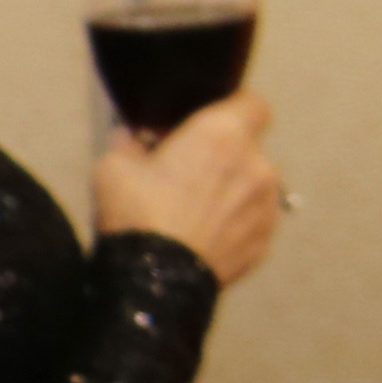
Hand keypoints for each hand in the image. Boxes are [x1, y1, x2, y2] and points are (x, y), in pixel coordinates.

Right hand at [93, 90, 282, 285]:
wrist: (156, 278)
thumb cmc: (136, 212)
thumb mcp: (114, 165)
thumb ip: (132, 142)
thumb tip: (137, 140)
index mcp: (224, 135)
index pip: (254, 104)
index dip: (234, 110)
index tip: (209, 124)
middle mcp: (258, 164)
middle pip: (250, 149)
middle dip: (225, 156)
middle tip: (189, 173)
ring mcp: (268, 205)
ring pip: (255, 186)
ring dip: (234, 190)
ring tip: (197, 211)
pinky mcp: (266, 240)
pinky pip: (254, 220)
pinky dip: (237, 222)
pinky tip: (206, 236)